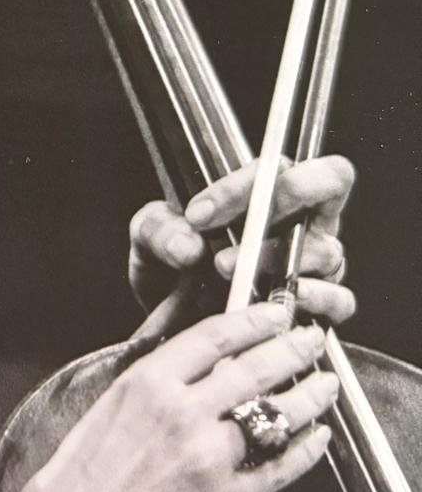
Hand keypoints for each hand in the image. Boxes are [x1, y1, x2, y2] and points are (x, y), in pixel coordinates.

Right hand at [0, 303, 337, 491]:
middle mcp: (183, 414)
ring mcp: (210, 459)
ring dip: (310, 396)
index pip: (215, 336)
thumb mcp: (104, 409)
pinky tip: (318, 438)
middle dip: (292, 349)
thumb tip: (187, 352)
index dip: (253, 320)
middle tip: (311, 339)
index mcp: (146, 383)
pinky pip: (281, 468)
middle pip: (255, 368)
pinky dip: (307, 450)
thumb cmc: (73, 485)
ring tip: (326, 385)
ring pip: (276, 415)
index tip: (274, 312)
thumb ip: (151, 378)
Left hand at [128, 155, 355, 326]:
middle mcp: (304, 220)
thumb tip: (187, 244)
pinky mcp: (325, 307)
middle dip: (283, 199)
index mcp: (267, 191)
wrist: (177, 326)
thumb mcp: (152, 240)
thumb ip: (158, 229)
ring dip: (275, 260)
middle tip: (232, 233)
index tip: (196, 215)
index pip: (277, 165)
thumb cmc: (174, 270)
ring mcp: (320, 263)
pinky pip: (339, 299)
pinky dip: (312, 301)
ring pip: (325, 247)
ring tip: (230, 275)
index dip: (240, 185)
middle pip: (328, 183)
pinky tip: (274, 304)